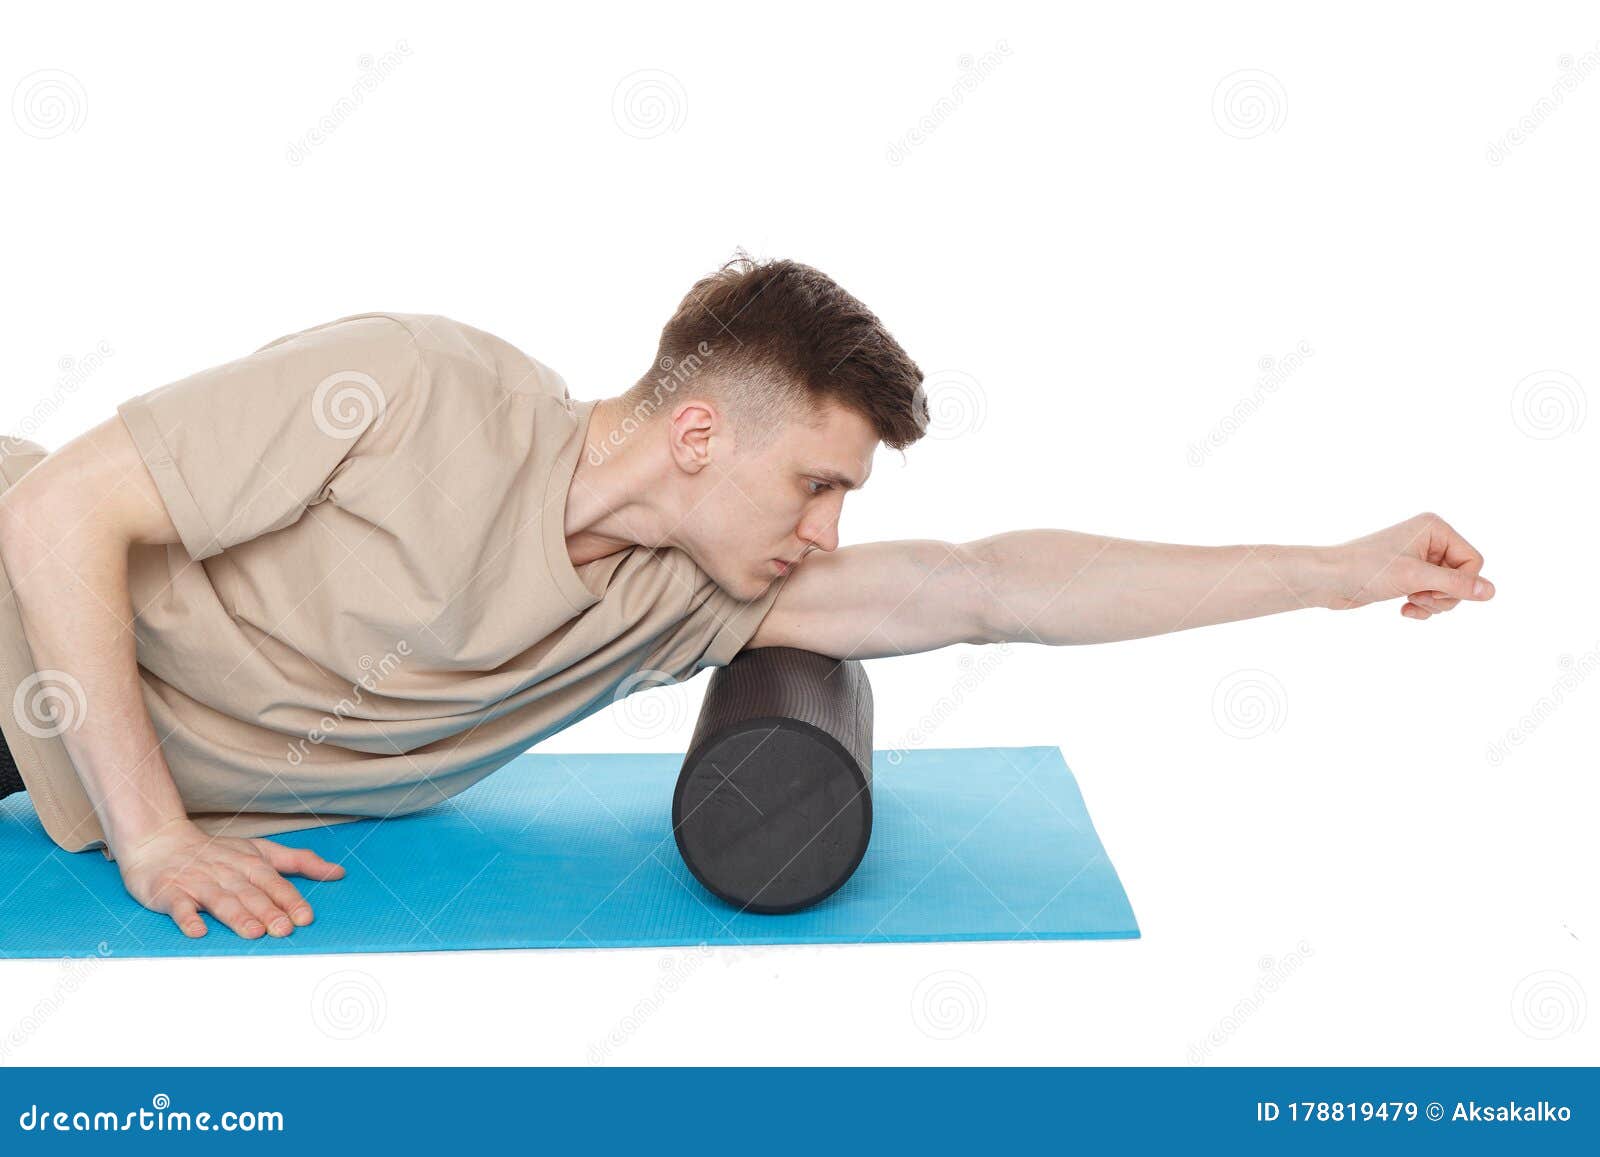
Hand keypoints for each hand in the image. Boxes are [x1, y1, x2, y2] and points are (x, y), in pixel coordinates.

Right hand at [115, 816, 345, 938]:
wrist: (160, 842)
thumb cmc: (216, 852)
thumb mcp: (261, 851)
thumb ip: (299, 861)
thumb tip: (338, 872)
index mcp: (250, 863)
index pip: (274, 882)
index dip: (290, 899)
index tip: (305, 917)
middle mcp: (226, 872)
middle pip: (250, 893)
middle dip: (268, 911)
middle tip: (284, 930)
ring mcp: (197, 882)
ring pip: (220, 900)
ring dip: (237, 916)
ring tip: (253, 933)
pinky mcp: (169, 892)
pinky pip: (179, 906)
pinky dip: (187, 918)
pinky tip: (197, 931)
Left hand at [1323, 511, 1494, 618]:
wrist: (1326, 579)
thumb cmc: (1365, 570)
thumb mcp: (1415, 578)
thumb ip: (1455, 584)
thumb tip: (1491, 592)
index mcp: (1435, 527)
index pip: (1474, 561)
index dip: (1460, 583)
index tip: (1432, 589)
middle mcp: (1429, 539)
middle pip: (1463, 577)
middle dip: (1444, 595)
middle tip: (1420, 597)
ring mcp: (1419, 558)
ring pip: (1448, 589)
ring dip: (1433, 603)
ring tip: (1411, 602)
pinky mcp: (1407, 576)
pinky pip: (1432, 596)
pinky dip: (1423, 606)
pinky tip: (1404, 610)